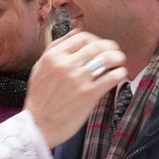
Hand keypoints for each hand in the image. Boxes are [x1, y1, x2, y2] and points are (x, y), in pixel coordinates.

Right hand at [25, 31, 126, 147]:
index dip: (94, 39)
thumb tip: (76, 33)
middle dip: (110, 46)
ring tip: (120, 62)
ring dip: (118, 58)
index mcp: (53, 56)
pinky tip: (119, 75)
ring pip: (106, 58)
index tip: (98, 46)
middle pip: (97, 45)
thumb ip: (55, 49)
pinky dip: (119, 73)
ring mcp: (78, 79)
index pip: (81, 37)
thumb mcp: (40, 67)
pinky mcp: (89, 94)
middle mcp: (66, 64)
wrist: (39, 124)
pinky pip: (111, 77)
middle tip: (114, 52)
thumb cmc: (39, 97)